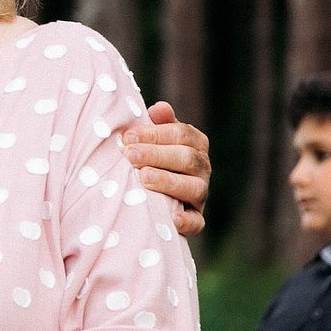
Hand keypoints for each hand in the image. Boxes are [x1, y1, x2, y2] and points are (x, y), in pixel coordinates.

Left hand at [123, 100, 210, 236]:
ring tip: (143, 177)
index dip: (156, 134)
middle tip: (129, 155)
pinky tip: (173, 218)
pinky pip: (197, 222)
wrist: (149, 195)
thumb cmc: (147, 158)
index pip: (182, 134)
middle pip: (187, 158)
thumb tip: (159, 108)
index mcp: (194, 144)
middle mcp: (202, 168)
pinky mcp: (195, 219)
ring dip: (168, 182)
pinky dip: (187, 221)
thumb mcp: (152, 139)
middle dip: (157, 155)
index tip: (128, 137)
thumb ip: (156, 124)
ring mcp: (200, 195)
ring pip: (194, 188)